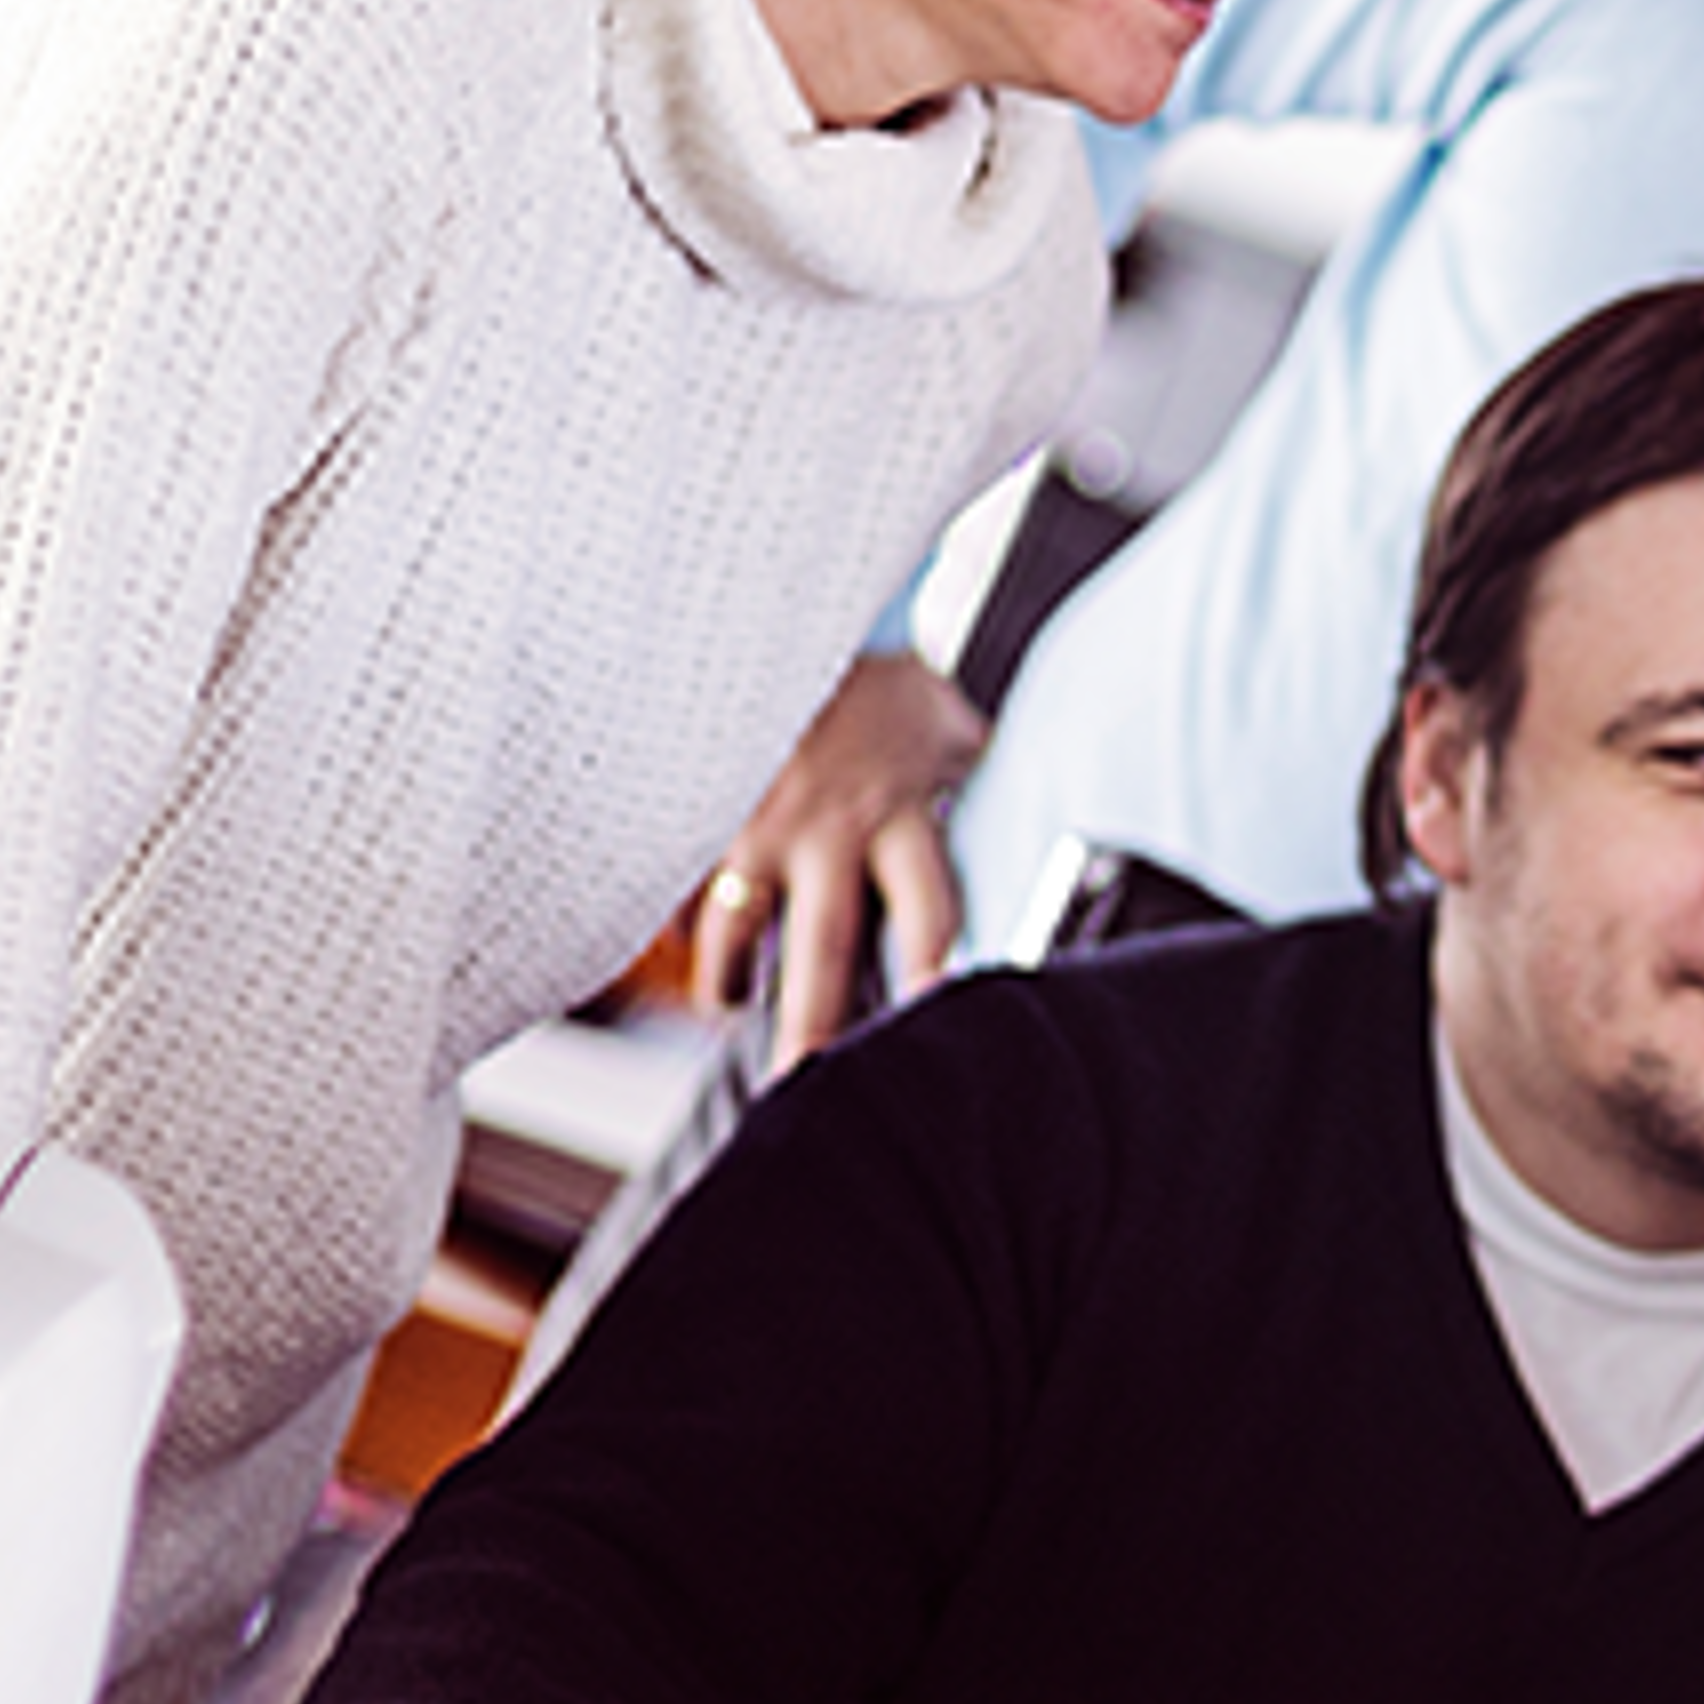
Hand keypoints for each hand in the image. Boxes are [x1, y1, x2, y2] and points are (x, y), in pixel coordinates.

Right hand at [693, 653, 989, 1068]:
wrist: (767, 614)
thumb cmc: (869, 679)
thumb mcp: (941, 718)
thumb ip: (972, 767)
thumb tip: (1020, 782)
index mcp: (897, 816)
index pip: (928, 910)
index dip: (932, 972)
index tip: (933, 1021)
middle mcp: (825, 834)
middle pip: (823, 952)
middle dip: (815, 1029)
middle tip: (807, 1090)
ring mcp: (752, 832)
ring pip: (738, 932)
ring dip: (734, 982)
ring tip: (735, 1012)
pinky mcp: (697, 821)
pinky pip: (684, 893)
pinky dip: (683, 926)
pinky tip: (688, 952)